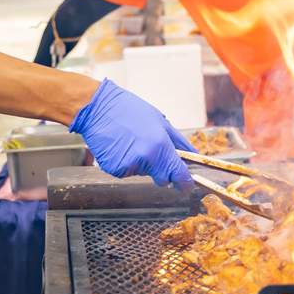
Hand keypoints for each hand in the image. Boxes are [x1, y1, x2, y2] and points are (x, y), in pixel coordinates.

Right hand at [69, 79, 193, 187]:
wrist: (98, 108)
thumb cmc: (130, 110)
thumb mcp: (160, 121)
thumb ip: (179, 142)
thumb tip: (195, 155)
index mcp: (160, 146)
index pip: (179, 175)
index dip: (185, 182)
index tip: (186, 185)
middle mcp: (146, 159)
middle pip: (162, 179)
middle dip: (161, 170)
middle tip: (151, 150)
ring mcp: (129, 166)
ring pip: (143, 174)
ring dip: (142, 163)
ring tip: (131, 142)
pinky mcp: (114, 170)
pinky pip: (127, 172)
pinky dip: (126, 163)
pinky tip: (120, 147)